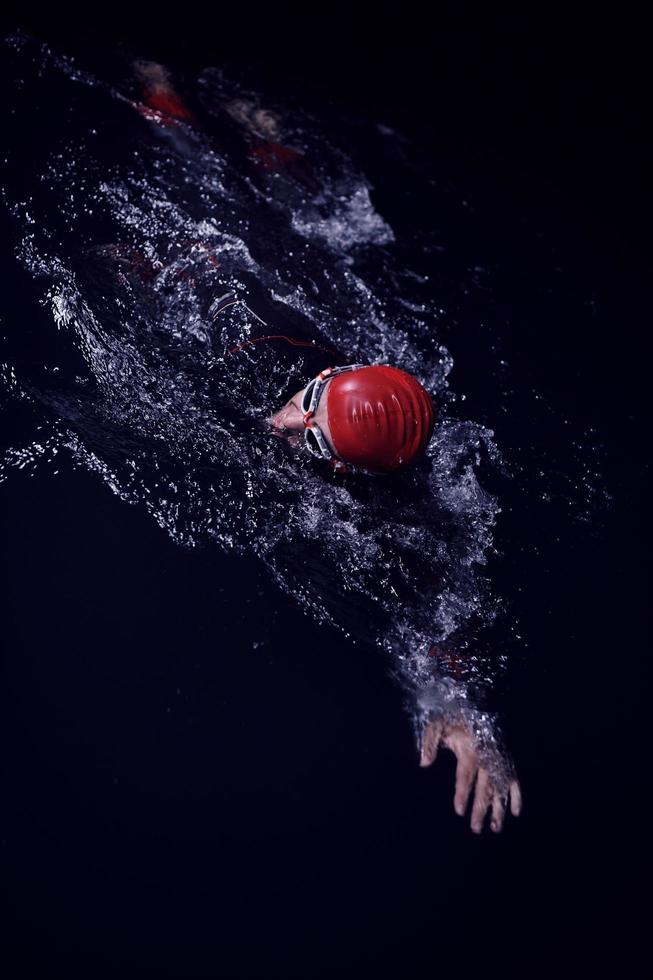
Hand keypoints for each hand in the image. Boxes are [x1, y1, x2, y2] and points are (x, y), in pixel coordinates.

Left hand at [420, 718, 521, 833]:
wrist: (473, 701)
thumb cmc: (451, 715)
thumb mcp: (436, 724)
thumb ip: (429, 742)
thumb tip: (423, 763)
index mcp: (469, 748)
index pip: (465, 775)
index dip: (462, 793)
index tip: (459, 811)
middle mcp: (486, 755)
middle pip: (484, 786)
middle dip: (480, 808)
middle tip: (475, 828)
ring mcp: (498, 757)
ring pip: (500, 787)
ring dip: (498, 808)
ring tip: (495, 828)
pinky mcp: (505, 757)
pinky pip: (514, 778)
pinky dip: (516, 795)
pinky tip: (515, 812)